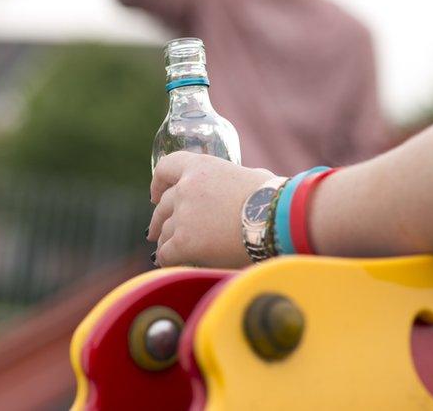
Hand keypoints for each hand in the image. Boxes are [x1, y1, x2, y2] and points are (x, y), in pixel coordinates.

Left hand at [149, 152, 274, 267]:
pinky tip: (173, 264)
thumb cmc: (273, 199)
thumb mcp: (249, 176)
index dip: (158, 183)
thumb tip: (242, 184)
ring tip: (168, 251)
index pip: (166, 168)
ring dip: (165, 242)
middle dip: (159, 220)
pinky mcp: (184, 242)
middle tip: (156, 232)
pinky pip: (166, 253)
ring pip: (163, 232)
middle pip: (162, 206)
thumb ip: (233, 181)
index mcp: (200, 167)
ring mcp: (183, 215)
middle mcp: (185, 188)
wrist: (277, 220)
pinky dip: (168, 260)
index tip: (155, 196)